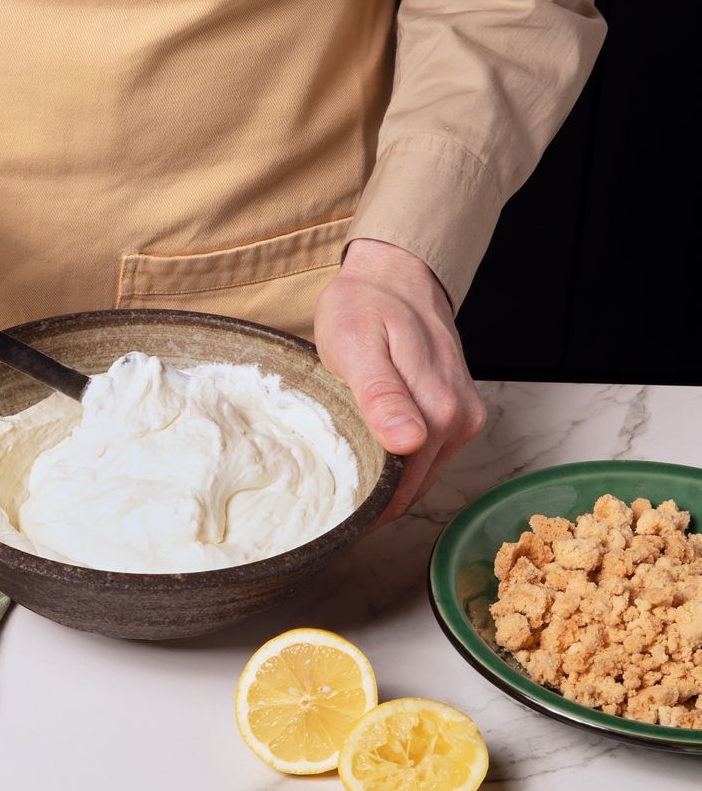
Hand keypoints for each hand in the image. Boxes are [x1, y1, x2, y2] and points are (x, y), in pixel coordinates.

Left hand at [314, 239, 485, 522]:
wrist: (394, 274)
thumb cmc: (365, 306)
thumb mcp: (357, 346)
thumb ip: (382, 397)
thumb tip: (409, 442)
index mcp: (438, 412)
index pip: (404, 489)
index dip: (368, 509)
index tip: (332, 516)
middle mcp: (460, 420)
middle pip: (415, 487)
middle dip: (375, 502)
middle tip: (328, 504)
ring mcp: (463, 418)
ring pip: (422, 474)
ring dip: (388, 484)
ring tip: (344, 482)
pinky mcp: (458, 413)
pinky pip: (428, 455)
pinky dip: (400, 464)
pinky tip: (369, 456)